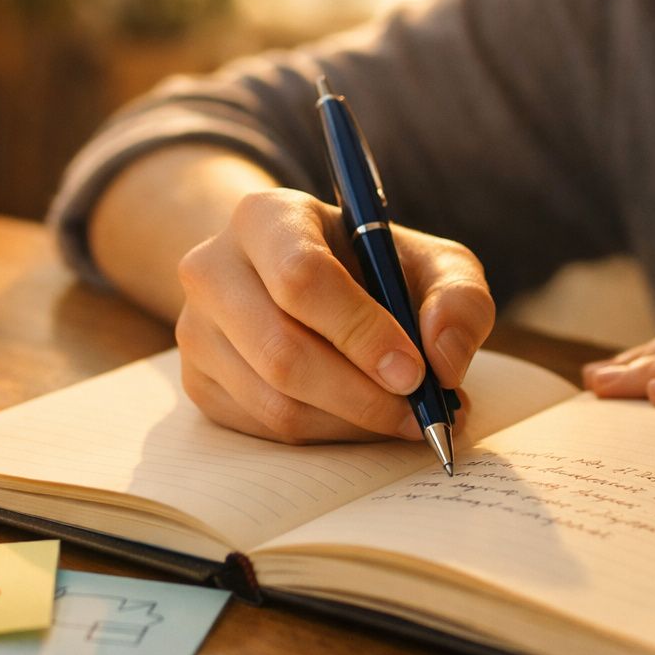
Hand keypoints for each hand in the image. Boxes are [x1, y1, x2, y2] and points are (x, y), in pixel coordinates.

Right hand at [175, 188, 494, 443]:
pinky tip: (360, 419)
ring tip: (403, 419)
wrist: (303, 279)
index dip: (361, 332)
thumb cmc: (374, 267)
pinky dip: (325, 437)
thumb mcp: (431, 262)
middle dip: (362, 395)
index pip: (301, 278)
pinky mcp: (198, 381)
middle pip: (281, 351)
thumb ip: (458, 299)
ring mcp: (195, 329)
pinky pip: (263, 429)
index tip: (414, 372)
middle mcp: (212, 268)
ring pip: (274, 402)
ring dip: (350, 425)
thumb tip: (443, 361)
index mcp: (265, 217)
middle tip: (419, 413)